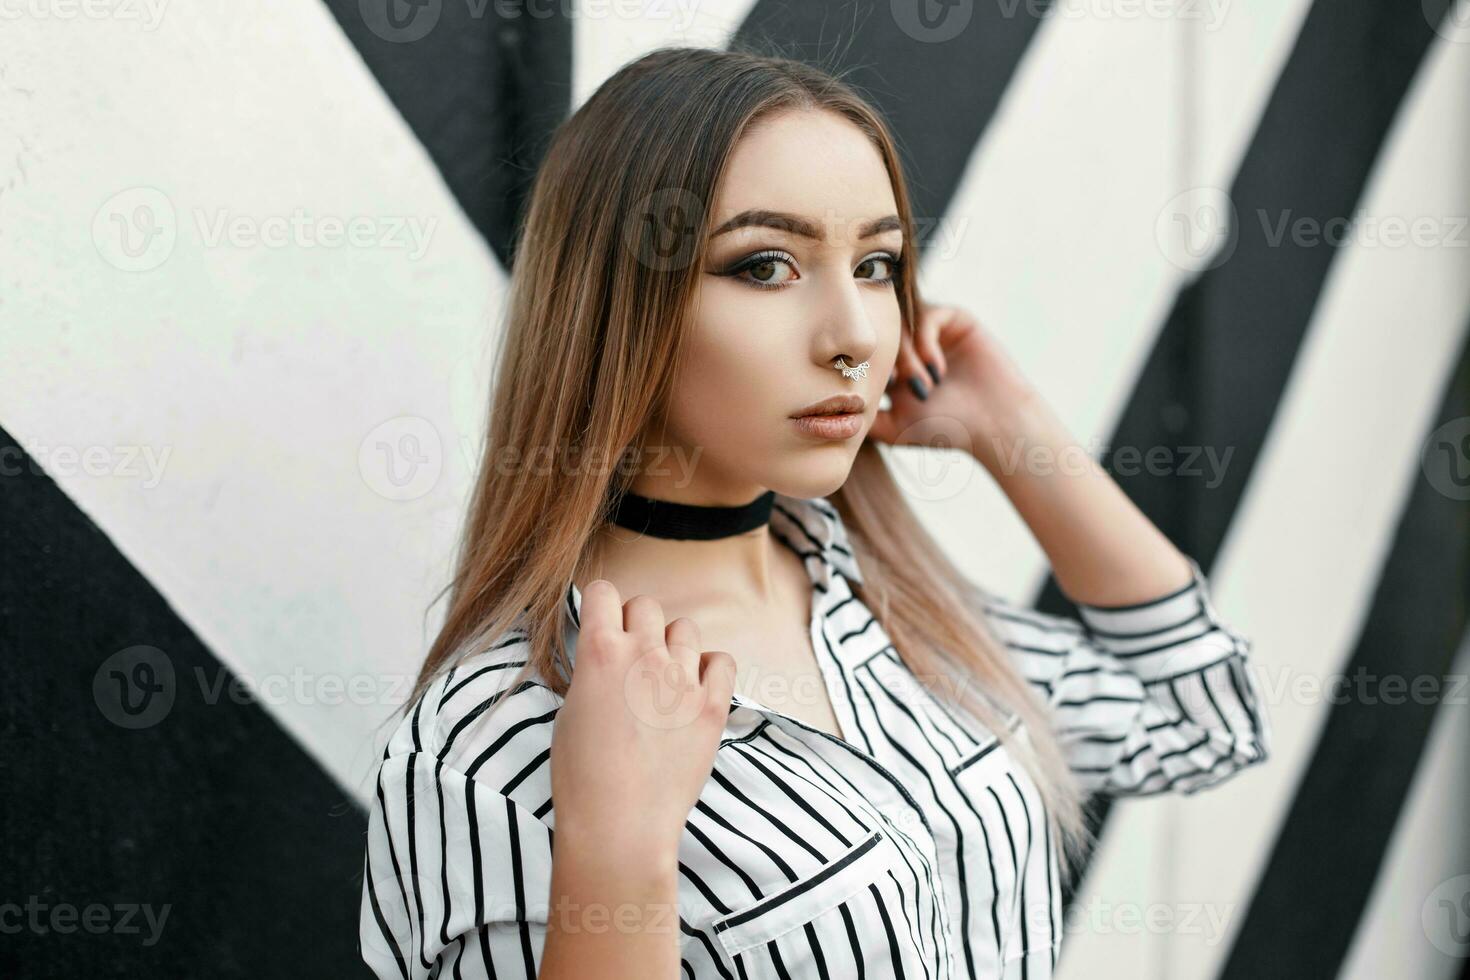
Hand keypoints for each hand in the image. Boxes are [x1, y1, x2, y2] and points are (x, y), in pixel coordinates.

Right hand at [549, 579, 736, 863]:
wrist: (620, 827)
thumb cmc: (582, 778)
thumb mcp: (569, 711)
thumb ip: (591, 671)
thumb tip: (605, 654)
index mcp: (598, 652)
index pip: (603, 592)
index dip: (601, 607)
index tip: (602, 626)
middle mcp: (643, 656)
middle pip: (646, 606)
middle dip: (636, 625)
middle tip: (630, 659)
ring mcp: (682, 679)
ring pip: (684, 629)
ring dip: (672, 646)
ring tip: (662, 680)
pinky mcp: (712, 706)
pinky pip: (721, 660)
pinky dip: (709, 668)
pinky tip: (694, 690)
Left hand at [868, 302, 1050, 470]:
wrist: (994, 425)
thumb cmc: (947, 429)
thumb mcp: (894, 428)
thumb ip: (865, 418)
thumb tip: (829, 415)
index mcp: (895, 366)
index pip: (866, 351)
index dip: (863, 367)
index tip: (873, 391)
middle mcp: (912, 345)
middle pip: (881, 334)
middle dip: (888, 361)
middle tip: (901, 388)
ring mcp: (933, 331)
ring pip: (902, 324)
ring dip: (907, 355)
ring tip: (922, 387)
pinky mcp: (955, 319)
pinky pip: (926, 315)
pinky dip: (925, 343)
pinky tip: (937, 371)